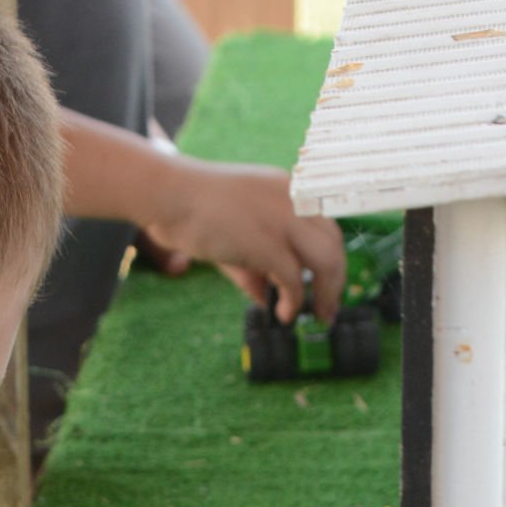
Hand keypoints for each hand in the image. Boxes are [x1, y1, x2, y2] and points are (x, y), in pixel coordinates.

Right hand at [140, 153, 343, 323]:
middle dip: (336, 282)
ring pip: (326, 261)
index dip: (332, 259)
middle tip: (328, 310)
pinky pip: (293, 279)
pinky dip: (293, 302)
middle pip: (334, 244)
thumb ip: (254, 265)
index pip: (325, 226)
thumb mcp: (234, 235)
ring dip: (325, 294)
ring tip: (316, 315)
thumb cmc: (192, 211)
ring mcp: (283, 219)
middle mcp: (293, 200)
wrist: (169, 194)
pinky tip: (283, 314)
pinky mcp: (266, 242)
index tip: (328, 285)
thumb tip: (266, 298)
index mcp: (288, 190)